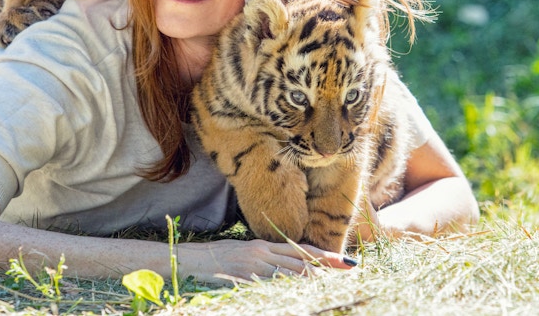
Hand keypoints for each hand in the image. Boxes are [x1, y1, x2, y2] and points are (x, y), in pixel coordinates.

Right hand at [174, 239, 357, 282]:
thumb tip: (289, 266)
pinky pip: (272, 284)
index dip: (325, 256)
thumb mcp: (244, 252)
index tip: (347, 261)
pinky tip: (301, 293)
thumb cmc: (215, 259)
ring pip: (291, 273)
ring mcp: (253, 266)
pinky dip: (288, 288)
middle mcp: (262, 253)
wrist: (189, 261)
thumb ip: (266, 257)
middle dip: (327, 268)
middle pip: (301, 261)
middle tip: (349, 272)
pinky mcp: (244, 278)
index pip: (301, 251)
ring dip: (312, 280)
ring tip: (332, 285)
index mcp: (263, 246)